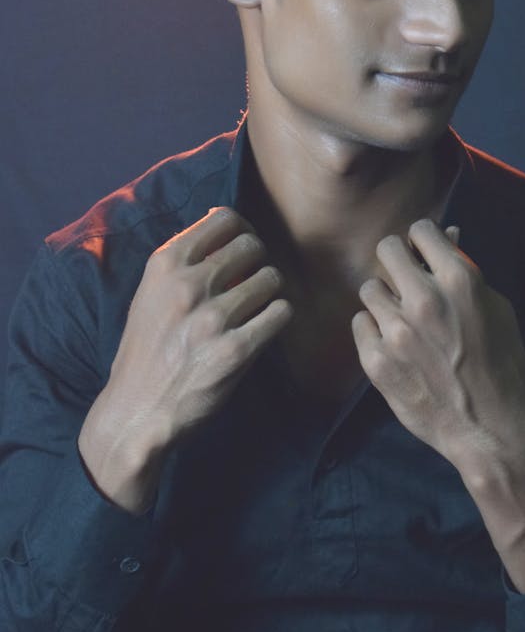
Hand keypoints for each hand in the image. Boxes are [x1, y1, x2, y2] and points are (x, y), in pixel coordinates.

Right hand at [79, 207, 291, 511]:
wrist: (136, 411)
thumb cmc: (147, 350)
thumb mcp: (150, 293)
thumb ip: (184, 261)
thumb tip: (226, 226)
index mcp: (164, 265)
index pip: (225, 219)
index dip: (242, 230)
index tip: (241, 249)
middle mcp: (188, 285)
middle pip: (253, 245)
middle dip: (257, 262)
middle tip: (250, 283)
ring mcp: (212, 318)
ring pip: (271, 278)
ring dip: (269, 292)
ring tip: (255, 308)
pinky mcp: (235, 350)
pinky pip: (280, 313)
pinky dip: (277, 318)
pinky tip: (263, 327)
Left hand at [352, 218, 524, 472]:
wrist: (490, 428)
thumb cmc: (502, 366)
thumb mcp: (497, 310)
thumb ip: (467, 272)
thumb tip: (448, 238)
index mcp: (459, 281)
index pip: (421, 231)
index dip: (422, 240)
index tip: (423, 253)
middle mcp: (423, 300)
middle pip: (387, 250)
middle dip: (398, 260)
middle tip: (406, 279)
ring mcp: (396, 331)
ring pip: (369, 288)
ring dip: (385, 298)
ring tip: (402, 319)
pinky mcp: (376, 360)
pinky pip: (360, 323)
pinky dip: (374, 330)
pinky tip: (393, 344)